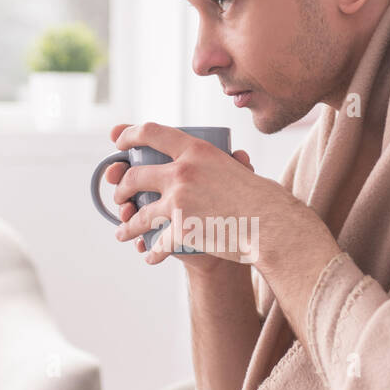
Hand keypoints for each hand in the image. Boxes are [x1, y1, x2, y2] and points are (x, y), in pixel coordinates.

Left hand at [105, 122, 276, 267]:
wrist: (271, 226)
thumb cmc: (263, 199)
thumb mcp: (242, 169)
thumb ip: (233, 162)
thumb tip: (238, 156)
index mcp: (195, 150)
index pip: (150, 132)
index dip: (128, 134)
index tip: (118, 142)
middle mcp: (182, 172)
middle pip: (135, 177)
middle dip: (121, 189)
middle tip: (120, 199)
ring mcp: (179, 201)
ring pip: (138, 215)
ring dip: (127, 226)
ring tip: (123, 233)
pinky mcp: (181, 229)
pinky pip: (157, 243)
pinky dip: (152, 253)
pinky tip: (150, 257)